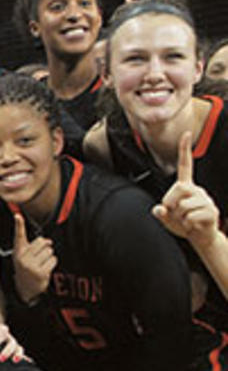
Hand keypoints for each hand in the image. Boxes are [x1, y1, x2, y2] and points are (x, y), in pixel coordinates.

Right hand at [12, 214, 54, 304]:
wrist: (24, 288)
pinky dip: (52, 263)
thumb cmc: (26, 267)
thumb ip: (34, 246)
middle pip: (42, 242)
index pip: (19, 236)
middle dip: (45, 247)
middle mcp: (23, 258)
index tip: (17, 215)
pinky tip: (45, 269)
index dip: (18, 225)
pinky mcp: (41, 273)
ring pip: (50, 251)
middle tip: (39, 256)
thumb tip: (48, 240)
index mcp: (18, 252)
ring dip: (49, 256)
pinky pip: (53, 260)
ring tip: (41, 264)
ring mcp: (31, 266)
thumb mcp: (24, 255)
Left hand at [153, 131, 221, 250]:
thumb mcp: (166, 218)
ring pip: (183, 206)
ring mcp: (206, 200)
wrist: (201, 237)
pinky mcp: (212, 211)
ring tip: (187, 220)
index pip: (185, 165)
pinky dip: (187, 224)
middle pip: (178, 188)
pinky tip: (193, 225)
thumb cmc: (182, 224)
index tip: (186, 133)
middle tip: (175, 212)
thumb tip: (158, 210)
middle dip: (170, 202)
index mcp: (186, 186)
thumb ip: (160, 213)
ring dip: (180, 217)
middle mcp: (197, 189)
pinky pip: (191, 217)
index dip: (184, 150)